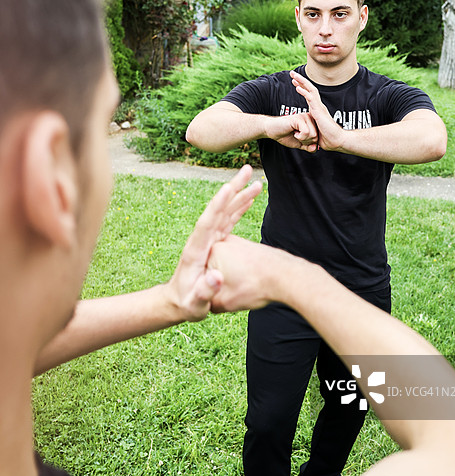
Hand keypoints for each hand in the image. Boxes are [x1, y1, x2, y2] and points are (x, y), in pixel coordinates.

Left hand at [164, 166, 261, 320]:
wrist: (178, 301)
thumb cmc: (188, 305)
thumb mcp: (195, 304)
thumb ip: (205, 292)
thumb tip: (216, 277)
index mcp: (196, 250)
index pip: (207, 222)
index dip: (218, 205)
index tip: (228, 188)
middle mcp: (202, 239)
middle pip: (219, 209)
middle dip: (233, 188)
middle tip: (248, 170)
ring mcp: (209, 239)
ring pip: (226, 211)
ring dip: (239, 194)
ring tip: (256, 180)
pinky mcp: (216, 241)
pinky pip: (229, 220)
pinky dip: (239, 208)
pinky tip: (249, 199)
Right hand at [209, 235, 292, 312]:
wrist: (286, 277)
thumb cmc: (254, 286)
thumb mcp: (223, 302)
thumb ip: (207, 302)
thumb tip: (207, 302)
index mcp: (212, 251)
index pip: (200, 275)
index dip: (207, 290)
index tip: (217, 296)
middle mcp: (225, 242)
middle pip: (213, 270)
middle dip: (220, 283)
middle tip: (233, 292)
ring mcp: (240, 243)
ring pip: (228, 269)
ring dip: (233, 280)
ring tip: (246, 288)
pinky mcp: (252, 248)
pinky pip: (240, 266)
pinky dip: (244, 275)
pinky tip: (253, 283)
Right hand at [264, 111, 318, 151]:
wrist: (272, 130)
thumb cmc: (285, 135)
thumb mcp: (299, 143)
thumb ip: (308, 147)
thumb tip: (315, 148)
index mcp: (311, 123)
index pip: (318, 138)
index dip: (309, 143)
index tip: (300, 139)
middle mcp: (310, 118)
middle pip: (316, 136)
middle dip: (306, 141)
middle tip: (297, 136)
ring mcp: (305, 117)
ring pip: (312, 134)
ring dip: (302, 139)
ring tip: (295, 134)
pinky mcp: (299, 119)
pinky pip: (306, 132)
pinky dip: (299, 136)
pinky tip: (294, 132)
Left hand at [290, 71, 344, 150]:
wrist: (336, 141)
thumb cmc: (328, 139)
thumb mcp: (315, 132)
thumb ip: (310, 129)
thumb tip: (305, 133)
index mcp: (318, 110)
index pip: (309, 95)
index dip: (302, 88)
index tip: (295, 83)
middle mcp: (319, 106)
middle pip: (309, 89)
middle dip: (300, 80)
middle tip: (292, 73)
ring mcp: (319, 107)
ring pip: (310, 89)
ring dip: (301, 81)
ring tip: (293, 75)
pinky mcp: (319, 110)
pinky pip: (310, 98)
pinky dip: (304, 91)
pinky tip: (297, 87)